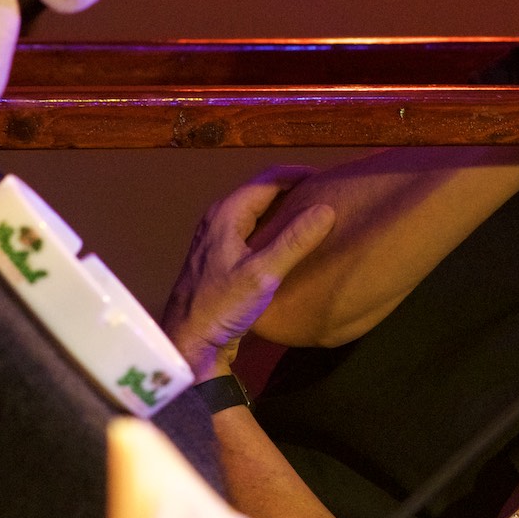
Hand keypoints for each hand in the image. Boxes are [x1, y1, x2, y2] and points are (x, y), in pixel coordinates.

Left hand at [161, 167, 335, 380]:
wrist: (189, 343)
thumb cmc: (221, 306)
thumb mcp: (263, 275)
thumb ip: (294, 241)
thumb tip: (326, 208)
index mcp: (227, 213)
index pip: (269, 178)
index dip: (300, 174)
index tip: (329, 179)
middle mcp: (220, 217)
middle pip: (263, 192)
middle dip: (294, 190)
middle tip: (326, 197)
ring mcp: (218, 236)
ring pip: (258, 211)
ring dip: (285, 210)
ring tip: (315, 217)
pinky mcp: (221, 255)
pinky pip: (253, 229)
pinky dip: (274, 228)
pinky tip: (292, 243)